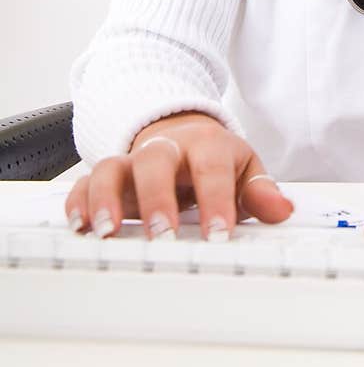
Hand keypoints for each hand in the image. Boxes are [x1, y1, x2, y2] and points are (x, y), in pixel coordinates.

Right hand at [63, 110, 293, 241]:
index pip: (211, 167)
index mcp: (206, 145)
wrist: (183, 131)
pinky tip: (81, 228)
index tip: (218, 234)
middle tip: (163, 235)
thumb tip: (281, 211)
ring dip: (107, 199)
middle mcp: (166, 149)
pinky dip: (79, 203)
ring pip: (111, 168)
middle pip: (156, 161)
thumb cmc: (216, 160)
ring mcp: (132, 162)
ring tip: (108, 233)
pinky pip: (85, 183)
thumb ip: (260, 192)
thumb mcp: (244, 169)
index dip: (215, 200)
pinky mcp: (109, 178)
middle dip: (157, 198)